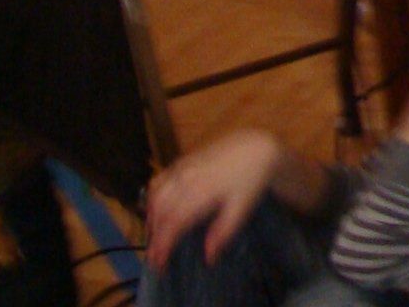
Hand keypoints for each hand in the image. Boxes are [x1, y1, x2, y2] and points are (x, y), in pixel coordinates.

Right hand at [145, 131, 289, 267]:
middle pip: (159, 210)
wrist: (257, 146)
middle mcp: (185, 178)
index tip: (158, 263)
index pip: (173, 222)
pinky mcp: (182, 160)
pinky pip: (159, 180)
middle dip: (154, 235)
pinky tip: (156, 210)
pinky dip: (152, 199)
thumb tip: (208, 257)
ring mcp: (182, 167)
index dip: (162, 244)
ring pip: (155, 195)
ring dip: (151, 218)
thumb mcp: (242, 207)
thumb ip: (224, 231)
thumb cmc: (251, 179)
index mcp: (200, 192)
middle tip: (155, 255)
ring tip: (155, 237)